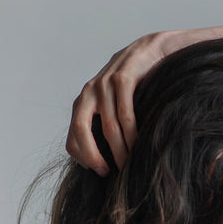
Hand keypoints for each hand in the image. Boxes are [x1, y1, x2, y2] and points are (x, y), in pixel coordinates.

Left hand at [65, 31, 178, 174]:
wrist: (150, 51)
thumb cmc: (134, 85)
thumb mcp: (112, 103)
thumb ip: (104, 123)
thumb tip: (106, 159)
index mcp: (82, 102)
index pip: (72, 137)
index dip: (83, 157)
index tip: (100, 171)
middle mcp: (88, 93)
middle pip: (81, 131)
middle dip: (92, 156)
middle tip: (107, 172)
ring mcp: (104, 85)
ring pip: (108, 128)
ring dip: (119, 150)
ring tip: (129, 164)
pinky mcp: (122, 79)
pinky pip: (125, 115)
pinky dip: (132, 134)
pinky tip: (139, 145)